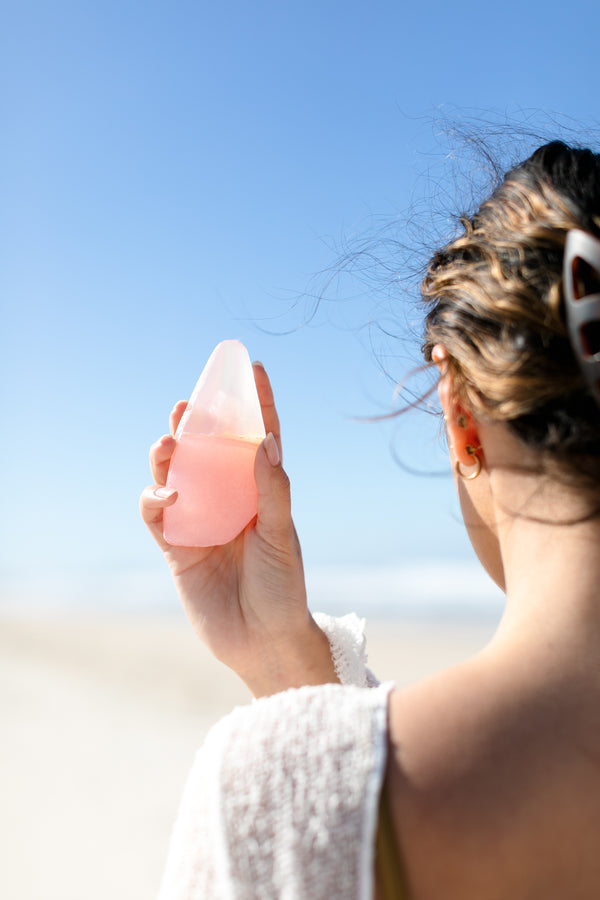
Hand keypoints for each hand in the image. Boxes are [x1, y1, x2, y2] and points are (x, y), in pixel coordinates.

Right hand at [140, 362, 335, 696]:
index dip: (255, 404)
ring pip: (176, 476)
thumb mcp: (281, 536)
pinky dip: (155, 500)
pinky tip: (166, 495)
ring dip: (168, 457)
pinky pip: (158, 515)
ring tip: (169, 442)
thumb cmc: (283, 588)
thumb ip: (273, 490)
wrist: (263, 642)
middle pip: (208, 452)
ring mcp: (201, 522)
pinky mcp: (177, 547)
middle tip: (187, 406)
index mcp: (261, 493)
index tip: (252, 368)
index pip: (258, 439)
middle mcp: (229, 501)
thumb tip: (266, 441)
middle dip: (196, 426)